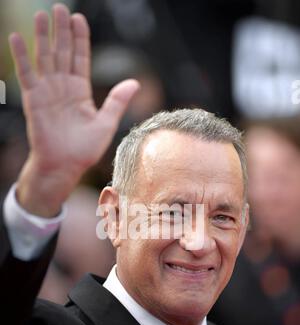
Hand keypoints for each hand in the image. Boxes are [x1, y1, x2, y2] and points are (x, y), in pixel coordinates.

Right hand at [9, 3, 138, 216]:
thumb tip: (135, 82)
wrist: (64, 166)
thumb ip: (117, 102)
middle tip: (59, 7)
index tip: (78, 19)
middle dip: (61, 30)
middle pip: (61, 52)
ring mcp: (47, 91)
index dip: (79, 39)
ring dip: (43, 36)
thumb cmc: (84, 150)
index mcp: (80, 91)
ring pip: (44, 58)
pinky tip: (17, 38)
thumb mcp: (105, 124)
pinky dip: (21, 57)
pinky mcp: (33, 99)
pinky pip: (26, 74)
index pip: (80, 58)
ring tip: (43, 14)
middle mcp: (62, 87)